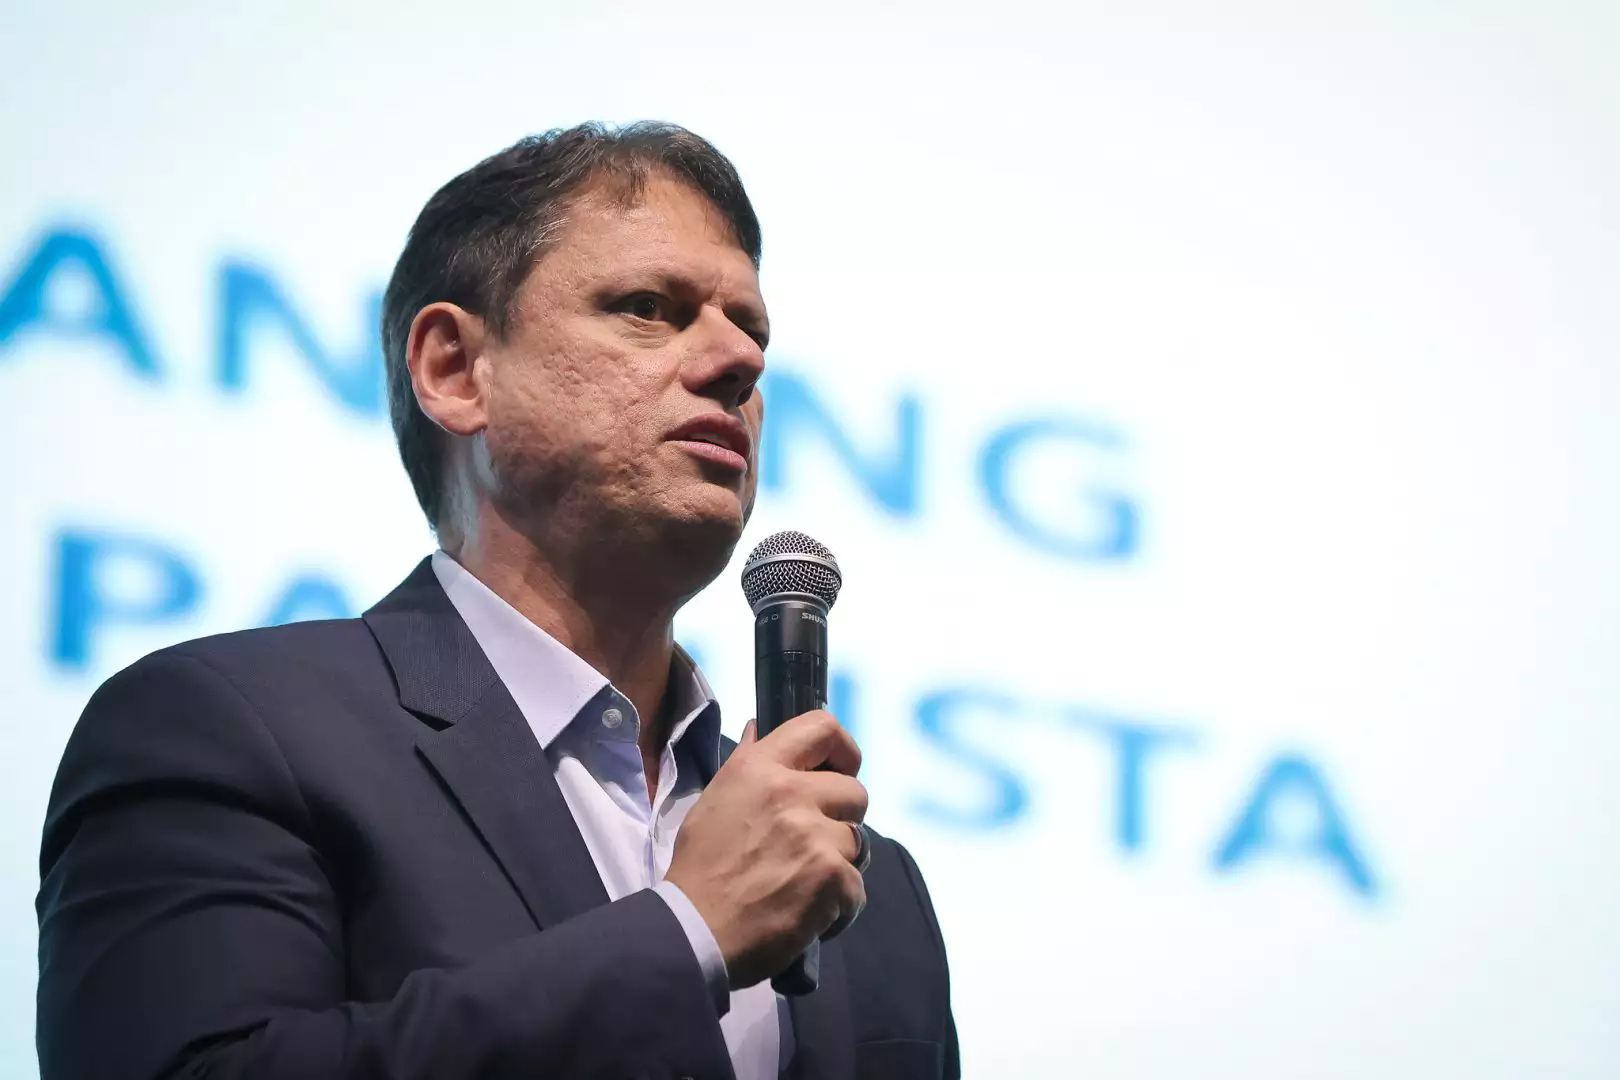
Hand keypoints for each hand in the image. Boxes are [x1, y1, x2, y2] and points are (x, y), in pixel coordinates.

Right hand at [665, 710, 867, 988]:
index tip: (838, 772)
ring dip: (838, 865)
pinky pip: (857, 887)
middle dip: (840, 820)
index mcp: (759, 768)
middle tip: (811, 846)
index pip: (822, 727)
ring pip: (857, 843)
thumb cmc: (700, 869)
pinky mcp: (832, 875)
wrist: (694, 932)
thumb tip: (759, 729)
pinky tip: (807, 914)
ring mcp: (815, 834)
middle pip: (855, 792)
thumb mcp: (714, 802)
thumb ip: (746, 765)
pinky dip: (839, 906)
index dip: (843, 750)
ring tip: (802, 884)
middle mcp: (791, 792)